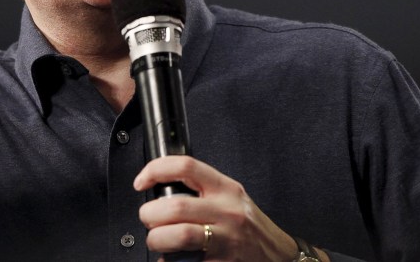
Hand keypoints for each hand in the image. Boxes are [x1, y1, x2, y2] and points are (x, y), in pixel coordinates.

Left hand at [135, 156, 324, 261]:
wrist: (278, 255)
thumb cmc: (249, 226)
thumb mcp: (232, 197)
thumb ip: (202, 190)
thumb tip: (161, 189)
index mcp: (226, 189)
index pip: (186, 167)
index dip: (156, 170)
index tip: (141, 181)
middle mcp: (227, 212)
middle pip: (175, 208)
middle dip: (150, 215)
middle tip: (148, 219)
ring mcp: (225, 241)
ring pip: (178, 237)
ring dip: (157, 240)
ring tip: (157, 241)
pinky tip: (171, 260)